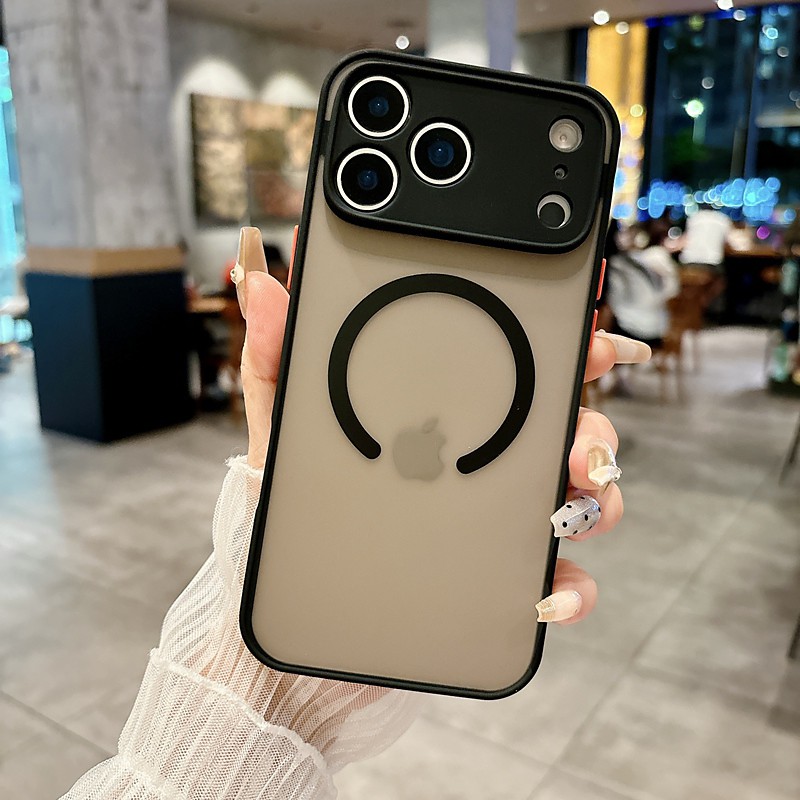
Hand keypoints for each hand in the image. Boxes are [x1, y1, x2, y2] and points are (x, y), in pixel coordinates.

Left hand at [238, 227, 650, 625]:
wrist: (295, 591)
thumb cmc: (299, 502)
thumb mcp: (286, 425)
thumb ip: (278, 359)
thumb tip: (260, 286)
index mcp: (450, 417)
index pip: (521, 375)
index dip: (571, 353)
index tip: (593, 342)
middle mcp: (485, 464)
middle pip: (569, 434)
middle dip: (595, 433)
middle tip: (582, 446)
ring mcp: (497, 521)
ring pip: (578, 503)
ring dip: (597, 505)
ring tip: (573, 512)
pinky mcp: (498, 581)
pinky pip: (554, 583)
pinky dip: (570, 590)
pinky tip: (550, 596)